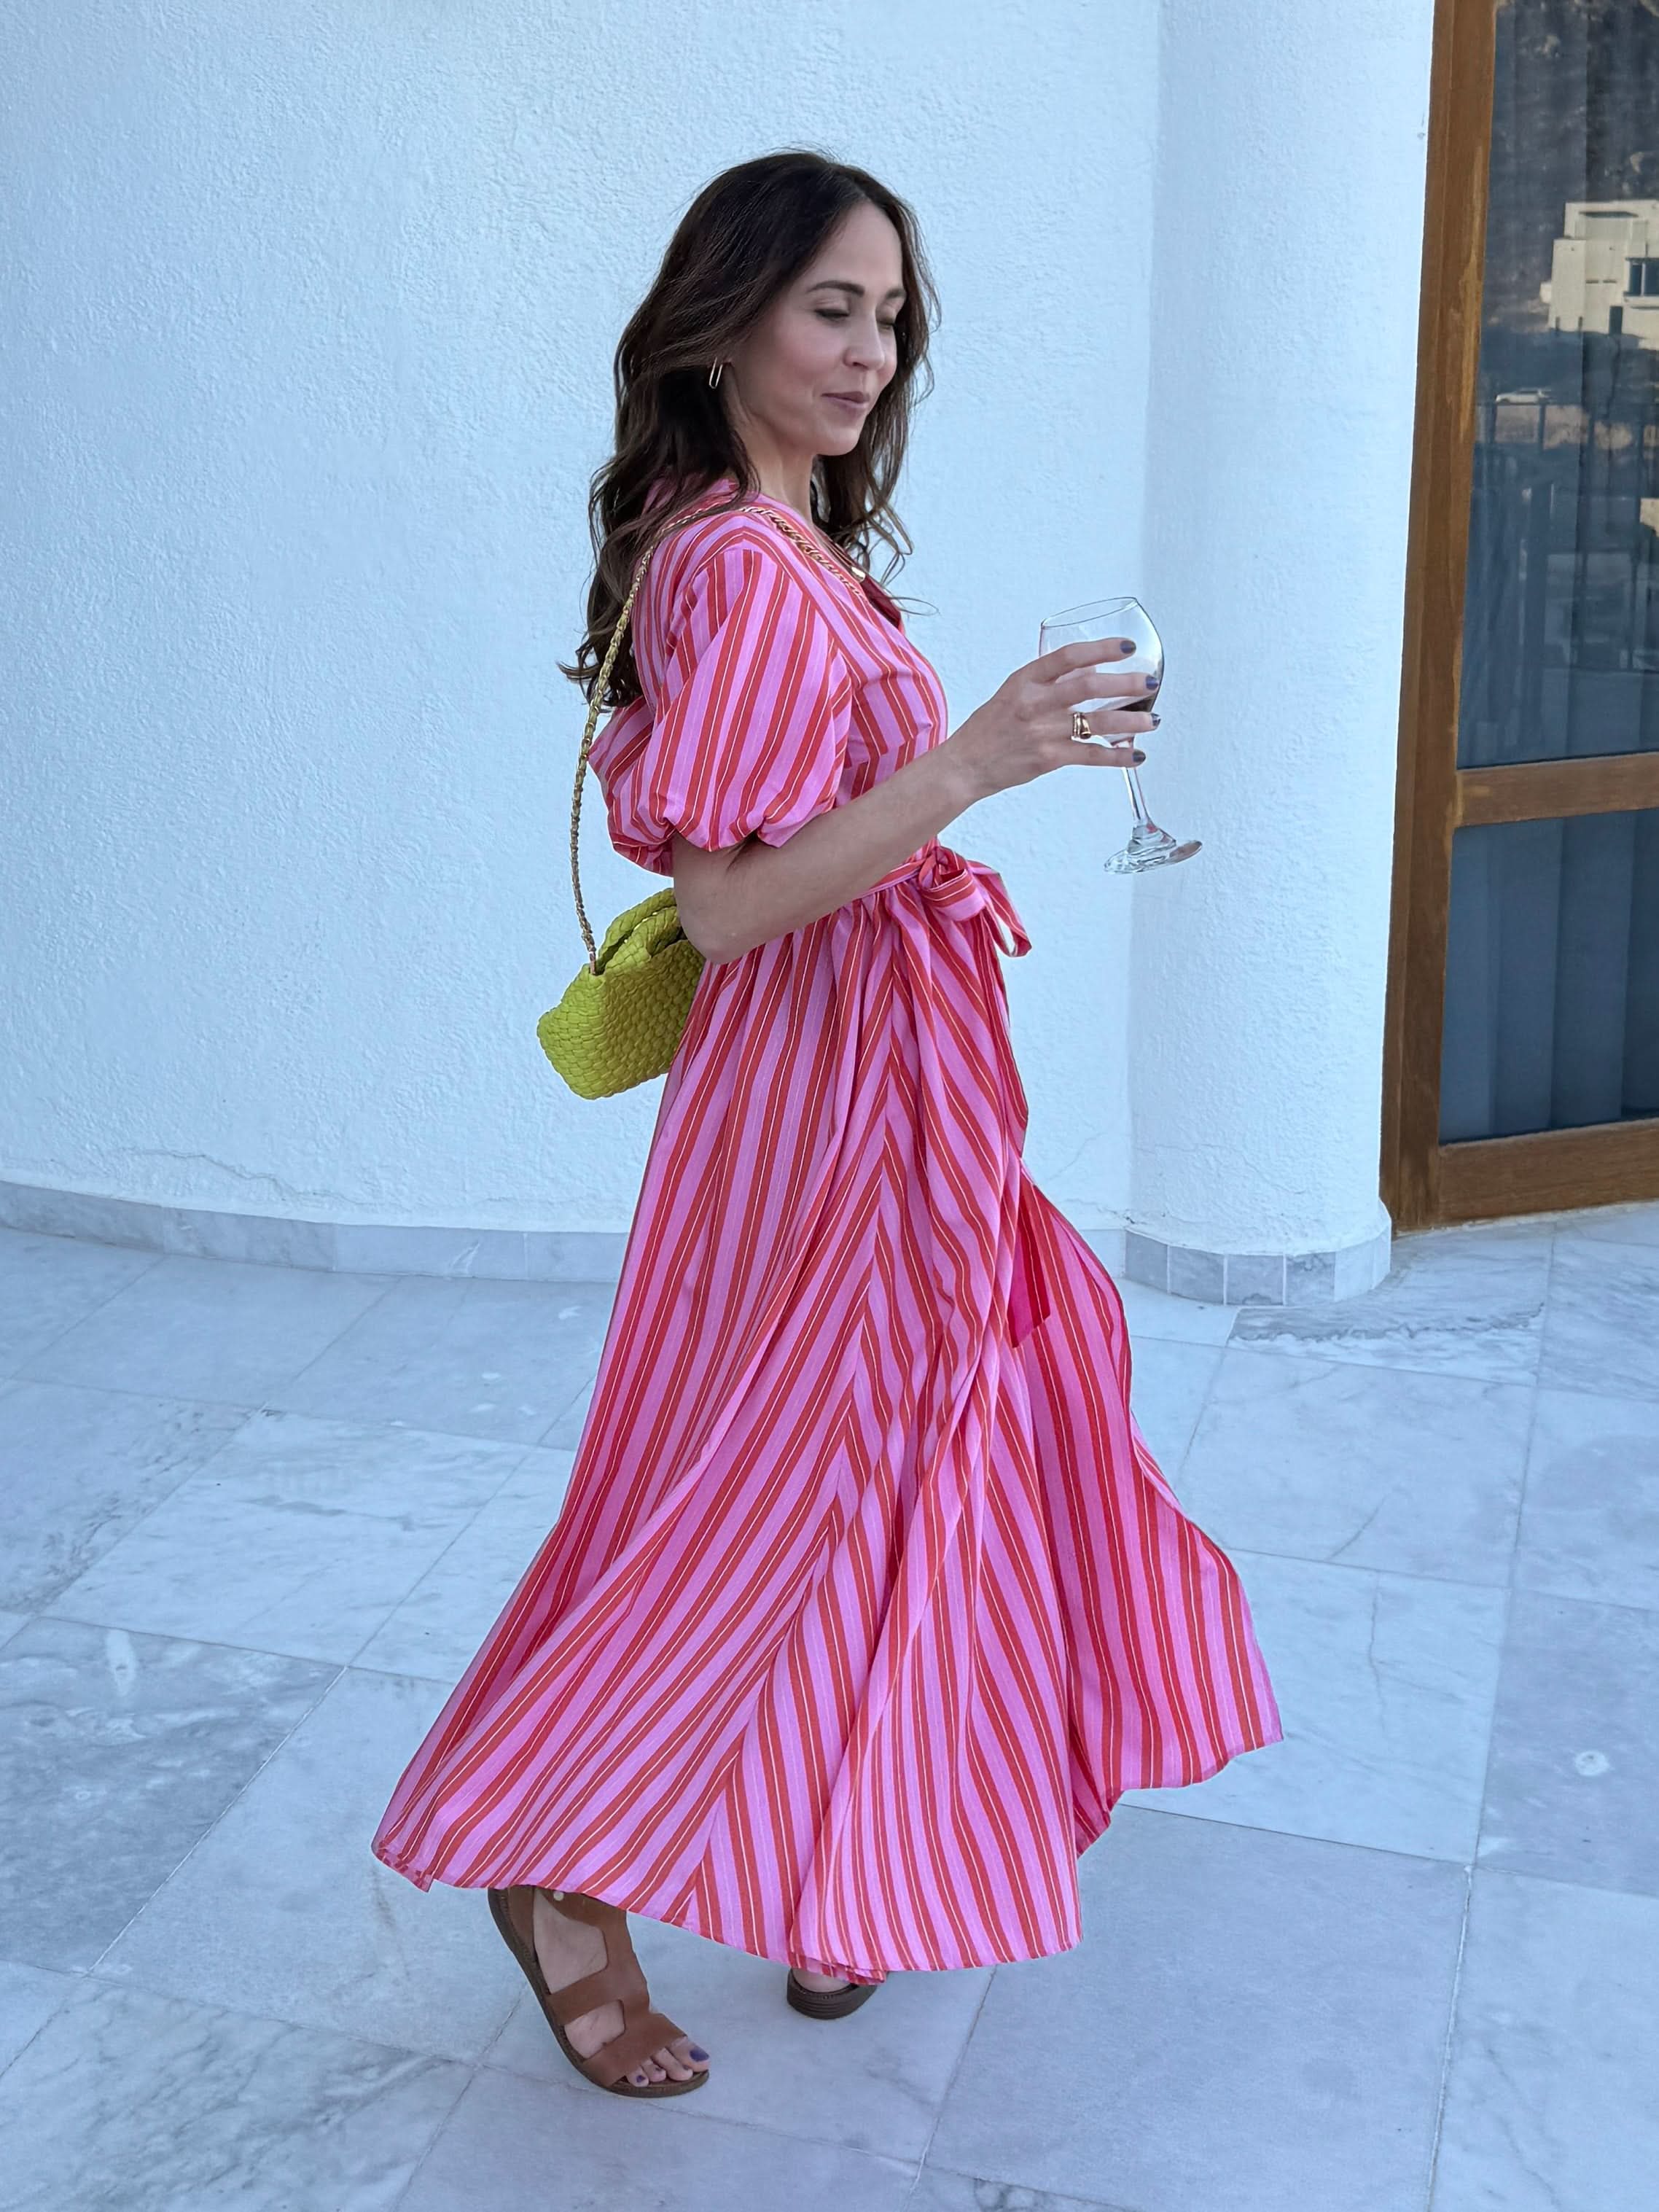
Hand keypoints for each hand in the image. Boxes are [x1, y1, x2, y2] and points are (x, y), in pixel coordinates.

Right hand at [941, 638, 1155, 801]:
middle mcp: (1033, 703)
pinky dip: (1116, 756)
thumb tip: (1092, 670)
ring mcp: (1041, 732)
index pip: (1068, 656)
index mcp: (1025, 680)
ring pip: (1095, 722)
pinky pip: (1090, 756)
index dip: (1101, 648)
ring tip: (1152, 719)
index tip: (1127, 647)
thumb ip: (1051, 682)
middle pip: (1087, 686)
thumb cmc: (990, 728)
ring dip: (1130, 721)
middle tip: (1150, 681)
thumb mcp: (1015, 693)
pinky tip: (1136, 755)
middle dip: (1125, 682)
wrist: (965, 766)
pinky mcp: (1047, 758)